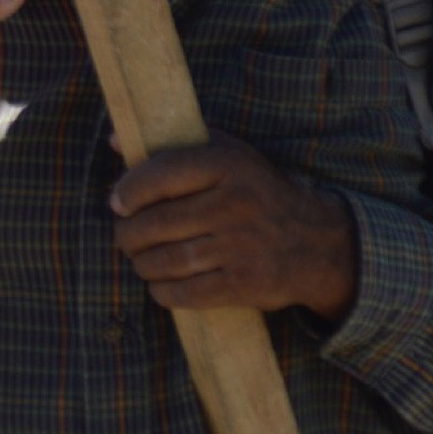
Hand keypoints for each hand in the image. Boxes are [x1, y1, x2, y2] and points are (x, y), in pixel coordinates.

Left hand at [110, 134, 357, 319]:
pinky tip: (160, 284)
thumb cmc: (258, 194)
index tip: (117, 203)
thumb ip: (175, 144)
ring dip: (142, 264)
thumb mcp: (229, 156)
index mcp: (229, 165)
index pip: (161, 174)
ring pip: (166, 260)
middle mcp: (236, 204)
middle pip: (156, 223)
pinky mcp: (245, 284)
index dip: (128, 191)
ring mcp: (242, 247)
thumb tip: (114, 140)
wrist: (319, 244)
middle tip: (125, 237)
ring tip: (140, 260)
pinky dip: (162, 291)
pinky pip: (186, 293)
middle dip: (127, 234)